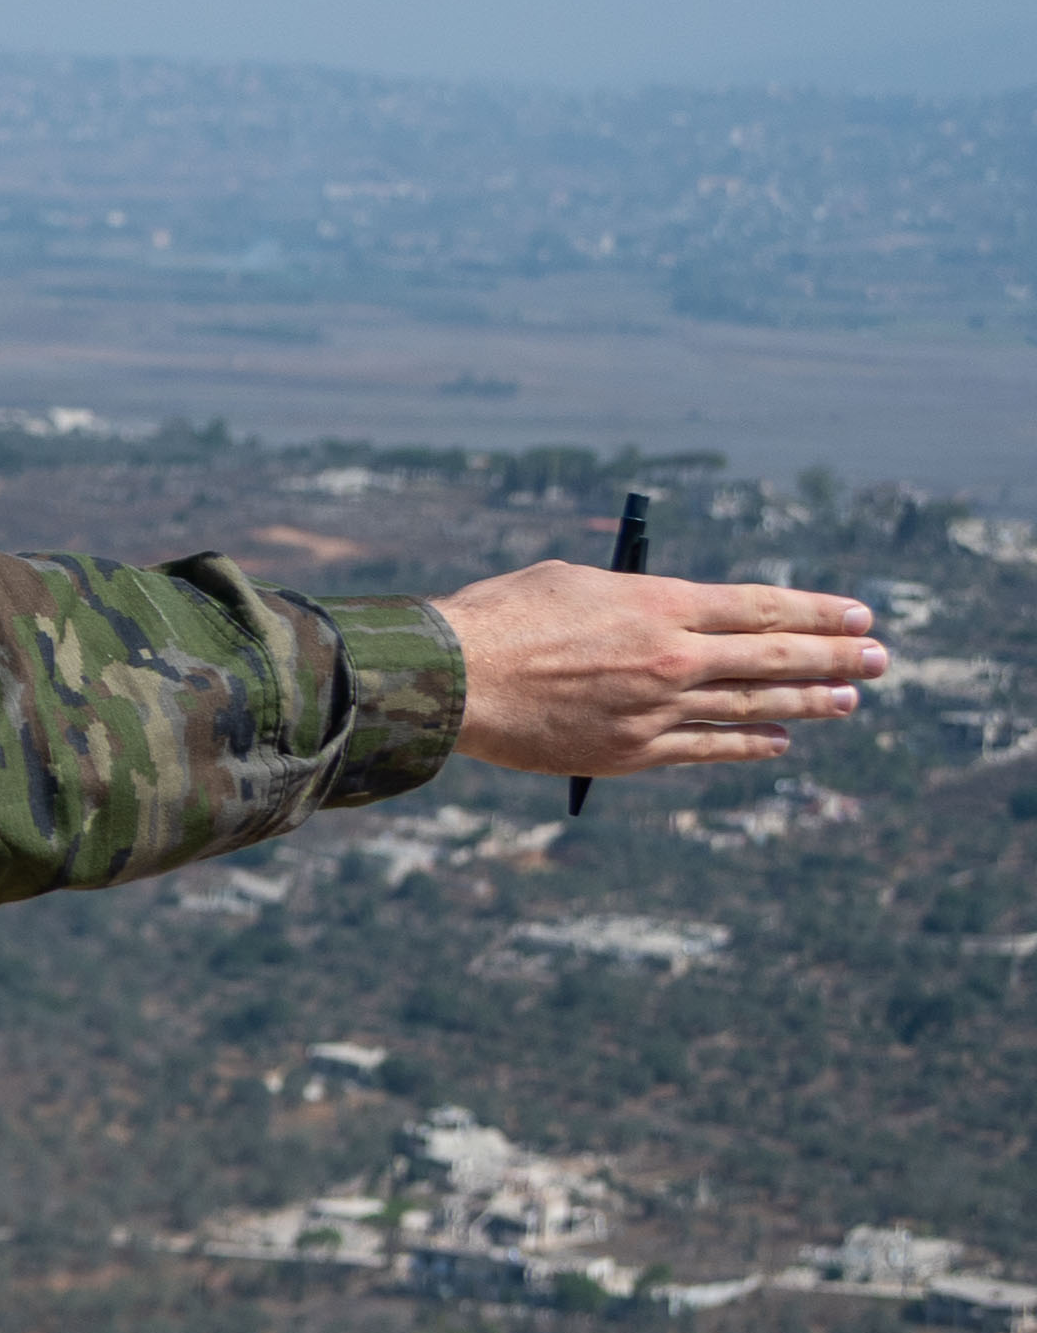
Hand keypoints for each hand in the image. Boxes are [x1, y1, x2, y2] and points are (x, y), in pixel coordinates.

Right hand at [433, 560, 885, 777]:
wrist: (452, 678)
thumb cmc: (502, 616)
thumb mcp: (573, 581)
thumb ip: (634, 596)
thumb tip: (673, 609)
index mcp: (659, 604)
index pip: (760, 607)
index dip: (816, 612)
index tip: (859, 614)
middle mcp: (671, 657)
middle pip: (772, 657)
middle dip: (835, 657)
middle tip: (881, 657)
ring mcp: (656, 709)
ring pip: (753, 706)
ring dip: (810, 703)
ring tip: (849, 701)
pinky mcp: (632, 751)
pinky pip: (709, 749)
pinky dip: (751, 744)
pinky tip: (780, 741)